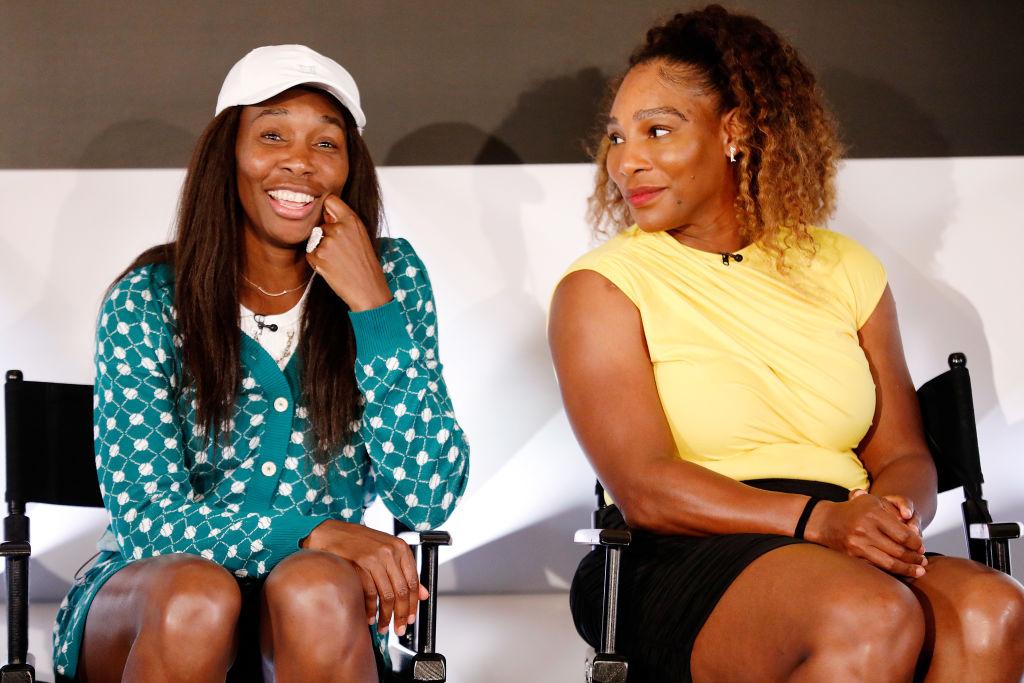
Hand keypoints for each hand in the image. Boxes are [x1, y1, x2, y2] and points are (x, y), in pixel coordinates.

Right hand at [302, 520, 427, 634]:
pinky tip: (370, 617)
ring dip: (385, 616)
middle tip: (399, 628)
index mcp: (401, 548)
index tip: (411, 618)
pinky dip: (370, 609)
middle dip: (401, 615)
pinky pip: (369, 593)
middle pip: (401, 591)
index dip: (413, 604)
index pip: (413, 582)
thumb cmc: (360, 542)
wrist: (333, 533)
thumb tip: (423, 594)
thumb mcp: (387, 551)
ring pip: (387, 595)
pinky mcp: (359, 564)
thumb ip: (405, 571)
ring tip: (383, 627)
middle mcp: (390, 552)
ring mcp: (375, 558)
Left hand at [306, 195, 392, 311]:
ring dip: (320, 249)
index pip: (330, 200)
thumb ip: (344, 222)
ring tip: (337, 260)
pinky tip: (331, 267)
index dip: (326, 208)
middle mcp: (339, 228)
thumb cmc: (365, 264)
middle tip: (340, 251)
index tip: (327, 216)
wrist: (368, 289)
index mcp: (352, 220)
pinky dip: (316, 261)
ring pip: (314, 239)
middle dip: (324, 234)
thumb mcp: (360, 236)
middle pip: (319, 223)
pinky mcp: (318, 257)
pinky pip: (310, 253)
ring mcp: (328, 242)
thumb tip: (323, 212)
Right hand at [808, 491, 926, 577]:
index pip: (904, 535)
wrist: (827, 522)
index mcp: (873, 513)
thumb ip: (897, 512)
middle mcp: (865, 529)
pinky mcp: (853, 557)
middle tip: (923, 562)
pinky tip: (901, 573)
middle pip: (899, 551)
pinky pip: (878, 568)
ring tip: (919, 571)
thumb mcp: (875, 502)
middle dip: (915, 559)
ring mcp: (857, 545)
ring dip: (907, 569)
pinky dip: (892, 573)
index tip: (922, 547)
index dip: (917, 544)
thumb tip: (916, 534)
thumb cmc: (857, 510)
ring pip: (890, 563)